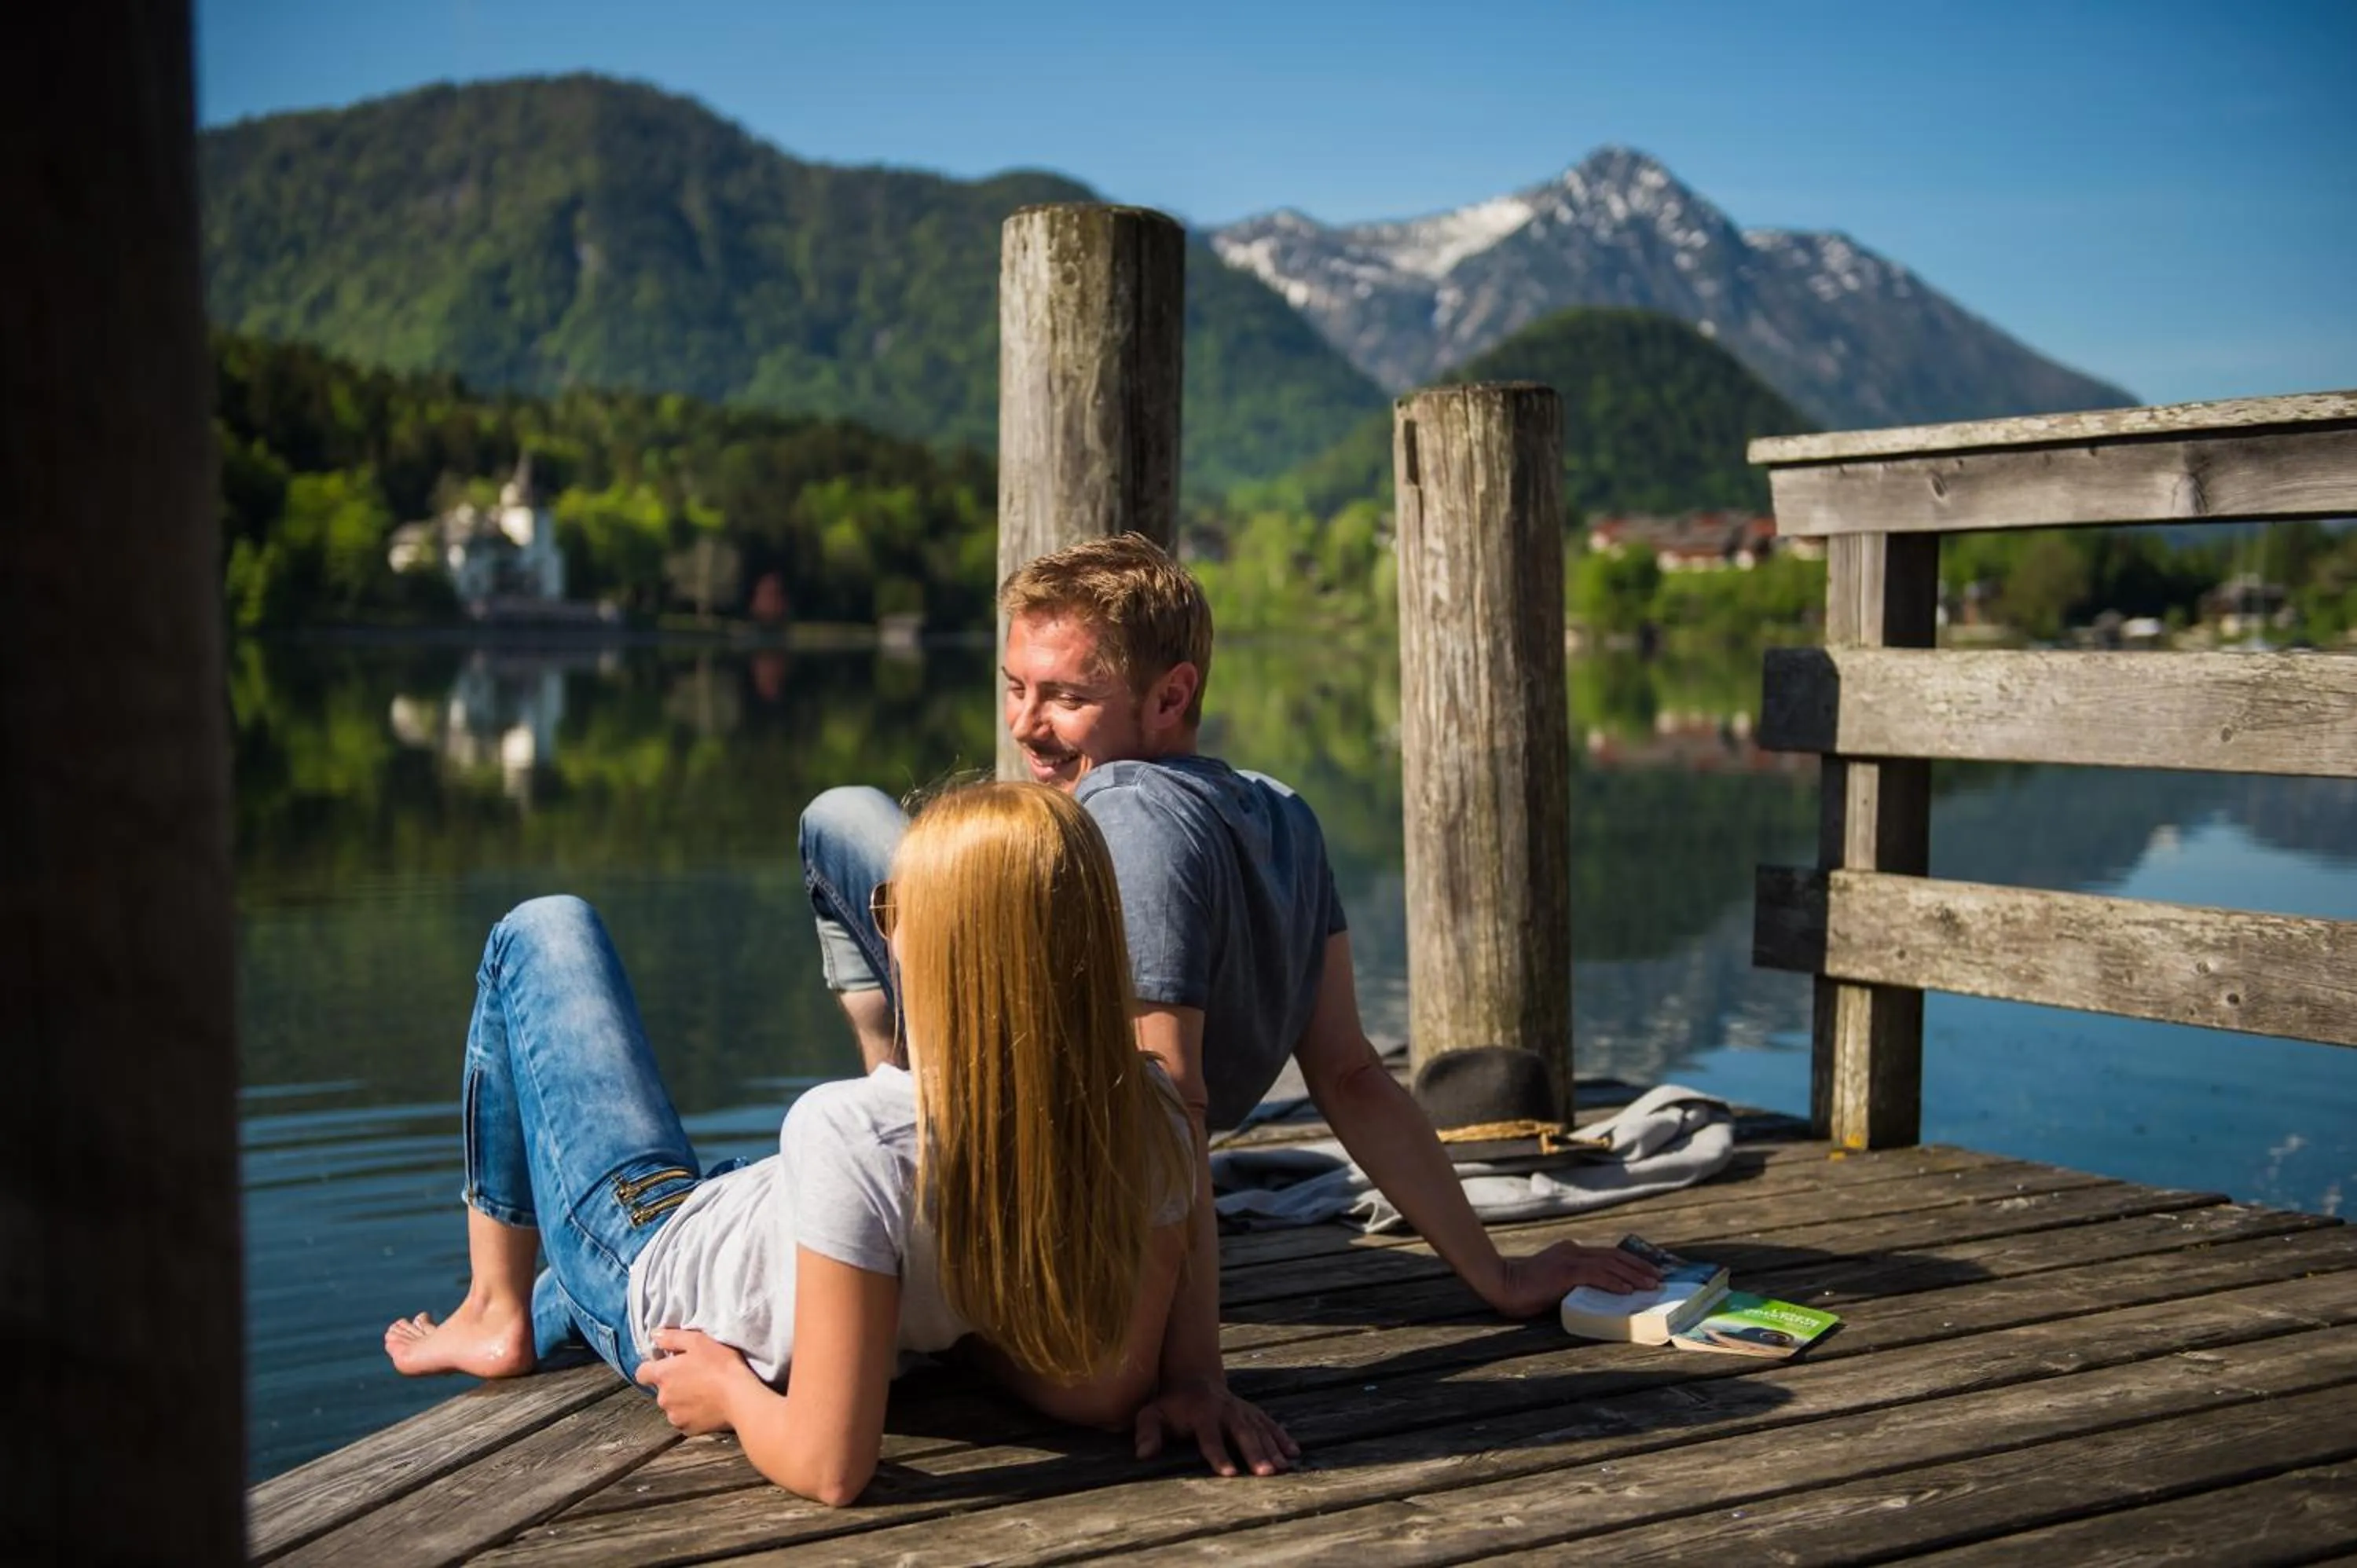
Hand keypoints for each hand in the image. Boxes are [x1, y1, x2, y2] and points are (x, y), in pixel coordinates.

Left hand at [635, 1327, 757, 1435]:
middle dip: (672, 1384)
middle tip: (694, 1376)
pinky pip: (684, 1420)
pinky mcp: (687, 1429)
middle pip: (660, 1390)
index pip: (641, 1373)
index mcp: (662, 1375)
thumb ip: (672, 1338)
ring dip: (682, 1400)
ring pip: (672, 1406)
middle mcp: (662, 1398)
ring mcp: (674, 1416)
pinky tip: (707, 1406)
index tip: (668, 1365)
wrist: (740, 1397)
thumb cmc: (720, 1365)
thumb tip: (654, 1335)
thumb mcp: (698, 1341)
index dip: (652, 1368)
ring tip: (704, 1392)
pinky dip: (692, 1414)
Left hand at [1133, 1374, 1299, 1477]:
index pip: (1210, 1436)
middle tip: (1266, 1473)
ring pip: (1260, 1429)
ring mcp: (1242, 1410)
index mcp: (1201, 1413)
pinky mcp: (1253, 1412)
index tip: (1229, 1473)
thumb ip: (1147, 1432)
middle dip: (1255, 1453)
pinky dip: (1282, 1437)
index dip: (1219, 1454)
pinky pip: (1270, 1424)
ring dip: (1272, 1448)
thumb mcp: (1151, 1414)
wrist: (1194, 1379)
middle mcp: (1226, 1410)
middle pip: (1242, 1433)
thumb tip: (1143, 1455)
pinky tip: (1294, 1453)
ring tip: (1283, 1468)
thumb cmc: (1170, 1405)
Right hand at [1481, 1241, 1662, 1319]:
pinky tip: (1628, 1290)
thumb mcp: (1556, 1281)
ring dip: (1633, 1275)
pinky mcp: (1565, 1271)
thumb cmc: (1526, 1289)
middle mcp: (1574, 1250)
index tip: (1649, 1271)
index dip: (1631, 1262)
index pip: (1608, 1254)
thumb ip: (1575, 1281)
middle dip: (1639, 1267)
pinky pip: (1595, 1275)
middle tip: (1659, 1277)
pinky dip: (1614, 1282)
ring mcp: (1569, 1259)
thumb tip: (1601, 1293)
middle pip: (1614, 1256)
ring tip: (1651, 1285)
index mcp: (1571, 1250)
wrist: (1502, 1284)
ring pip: (1609, 1265)